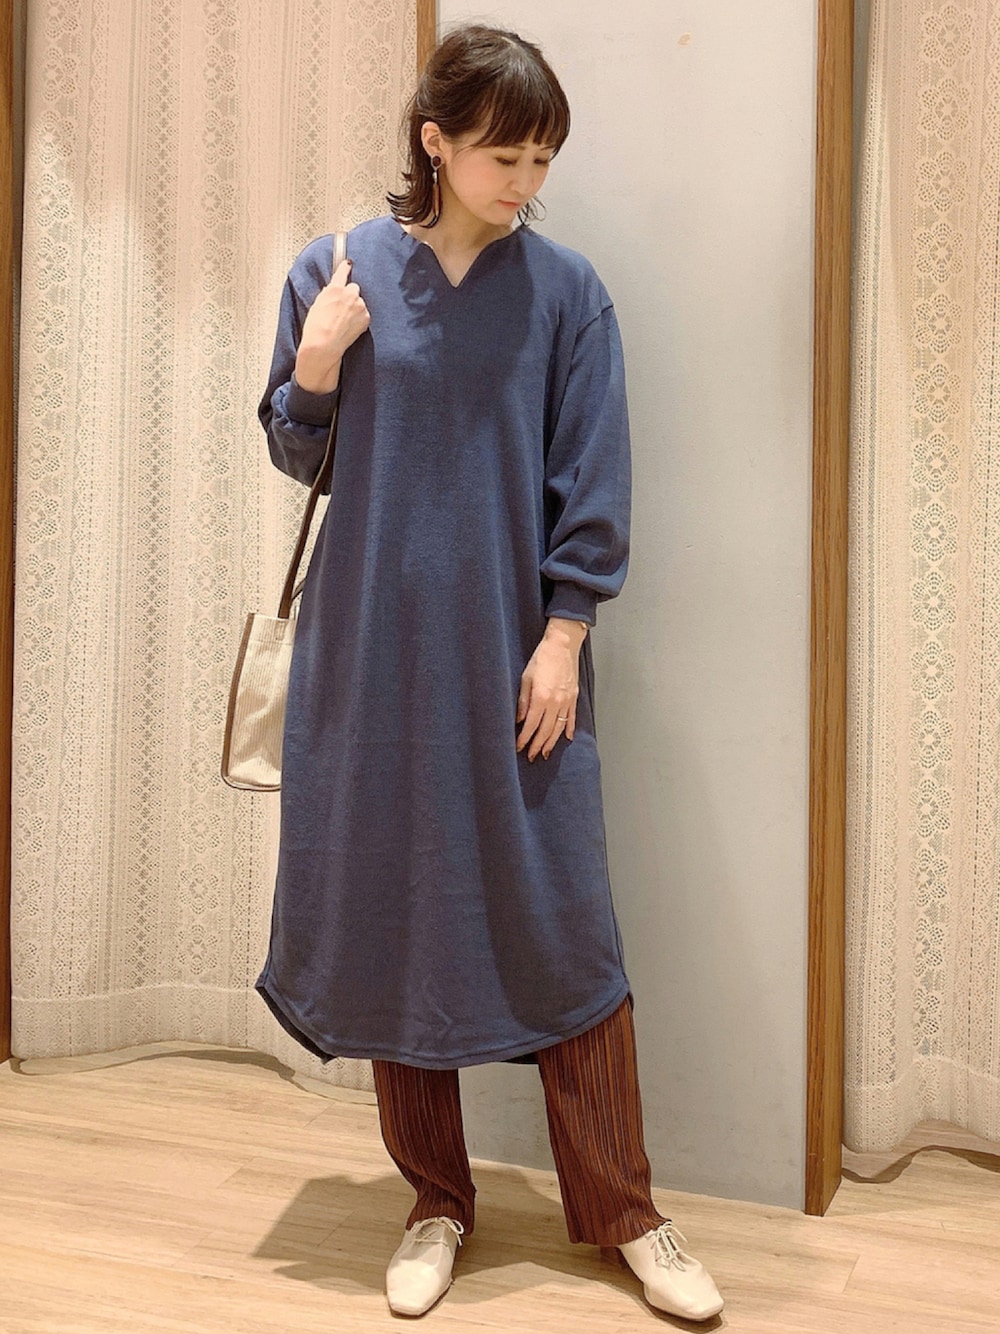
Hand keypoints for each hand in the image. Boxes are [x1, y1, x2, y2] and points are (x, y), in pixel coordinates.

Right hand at [294, 258, 370, 392]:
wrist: (324, 344)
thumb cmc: (316, 327)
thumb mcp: (317, 305)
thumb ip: (328, 295)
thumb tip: (332, 292)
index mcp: (334, 288)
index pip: (342, 272)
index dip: (345, 267)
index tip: (348, 263)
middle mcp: (349, 294)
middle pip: (354, 288)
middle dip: (349, 295)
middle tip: (342, 308)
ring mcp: (359, 305)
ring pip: (359, 302)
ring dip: (354, 308)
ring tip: (343, 322)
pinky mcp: (366, 317)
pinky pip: (364, 314)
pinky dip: (359, 319)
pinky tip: (349, 327)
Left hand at [516, 620, 584, 760]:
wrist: (562, 645)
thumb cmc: (542, 658)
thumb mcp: (525, 678)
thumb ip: (523, 701)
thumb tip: (520, 719)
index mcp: (541, 698)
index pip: (531, 725)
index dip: (525, 739)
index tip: (519, 747)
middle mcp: (555, 703)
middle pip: (545, 731)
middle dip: (538, 745)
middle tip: (532, 756)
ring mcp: (566, 701)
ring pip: (559, 728)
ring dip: (552, 742)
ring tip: (546, 753)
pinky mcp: (573, 697)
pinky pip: (572, 717)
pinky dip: (569, 729)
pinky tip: (567, 738)